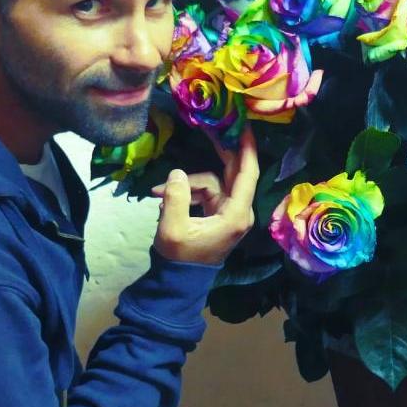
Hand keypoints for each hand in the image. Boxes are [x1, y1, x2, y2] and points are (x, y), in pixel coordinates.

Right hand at [151, 127, 258, 264]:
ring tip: (158, 194)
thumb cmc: (180, 258)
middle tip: (210, 127)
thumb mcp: (173, 229)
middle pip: (233, 172)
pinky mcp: (216, 214)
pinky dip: (185, 193)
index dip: (247, 148)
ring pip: (211, 182)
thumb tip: (177, 173)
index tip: (245, 126)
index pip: (247, 174)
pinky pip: (203, 193)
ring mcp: (227, 211)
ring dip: (186, 184)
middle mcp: (237, 211)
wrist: (179, 281)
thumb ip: (175, 198)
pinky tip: (162, 200)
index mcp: (236, 214)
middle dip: (219, 150)